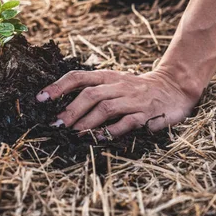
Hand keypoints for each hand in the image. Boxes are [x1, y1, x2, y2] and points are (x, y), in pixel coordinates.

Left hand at [36, 69, 198, 137]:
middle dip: (70, 110)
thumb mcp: (113, 83)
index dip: (58, 86)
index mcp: (107, 77)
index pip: (78, 77)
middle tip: (56, 125)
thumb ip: (92, 91)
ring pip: (106, 107)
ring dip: (87, 122)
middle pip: (90, 94)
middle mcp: (118, 85)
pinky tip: (99, 138)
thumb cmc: (136, 88)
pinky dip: (112, 130)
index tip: (40, 98)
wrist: (174, 86)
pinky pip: (127, 121)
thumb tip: (60, 108)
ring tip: (72, 134)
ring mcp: (132, 99)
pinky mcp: (147, 113)